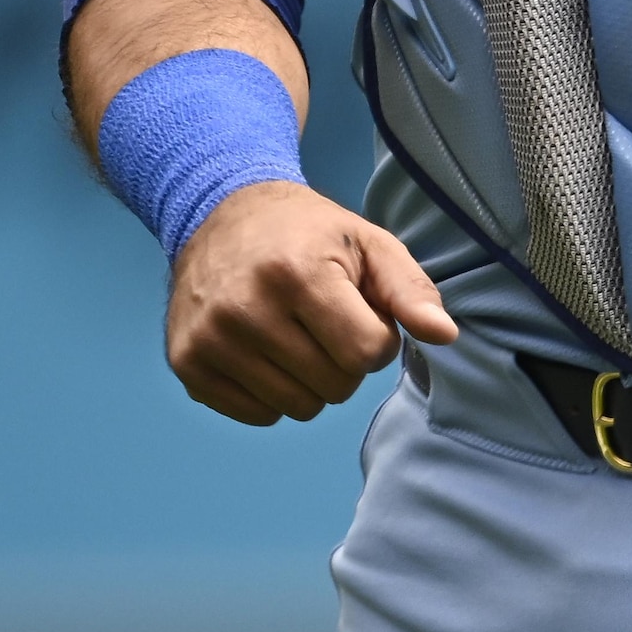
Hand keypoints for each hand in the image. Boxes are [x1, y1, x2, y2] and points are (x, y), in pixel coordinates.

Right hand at [165, 178, 452, 423]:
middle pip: (335, 387)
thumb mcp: (370, 244)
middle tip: (328, 323)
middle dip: (347, 362)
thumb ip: (411, 290)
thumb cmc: (308, 234)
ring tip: (299, 336)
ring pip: (297, 407)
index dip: (378, 339)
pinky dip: (274, 394)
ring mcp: (209, 340)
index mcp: (298, 273)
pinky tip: (267, 353)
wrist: (220, 216)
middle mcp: (246, 310)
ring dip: (312, 382)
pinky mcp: (186, 364)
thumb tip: (445, 335)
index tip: (363, 313)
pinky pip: (258, 415)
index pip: (366, 353)